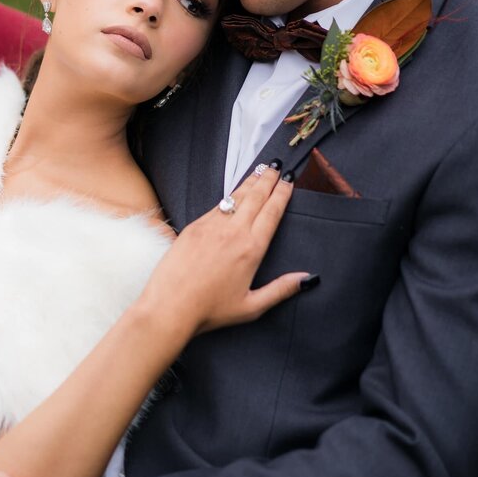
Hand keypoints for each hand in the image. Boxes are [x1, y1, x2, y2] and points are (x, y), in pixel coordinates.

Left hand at [138, 164, 307, 335]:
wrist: (170, 306)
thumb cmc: (209, 310)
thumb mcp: (252, 306)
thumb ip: (281, 290)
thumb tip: (307, 279)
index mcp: (251, 249)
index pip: (272, 212)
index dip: (281, 194)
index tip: (288, 181)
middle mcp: (233, 232)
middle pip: (256, 197)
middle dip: (267, 179)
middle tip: (275, 166)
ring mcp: (211, 226)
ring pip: (236, 197)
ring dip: (250, 183)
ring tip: (259, 171)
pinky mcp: (194, 227)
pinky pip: (216, 206)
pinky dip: (229, 195)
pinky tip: (233, 193)